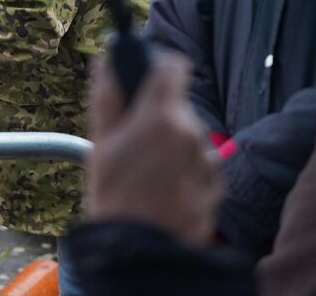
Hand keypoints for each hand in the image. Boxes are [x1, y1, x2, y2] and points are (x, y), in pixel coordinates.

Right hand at [86, 52, 221, 244]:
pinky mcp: (215, 187)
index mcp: (161, 116)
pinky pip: (199, 167)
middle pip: (178, 107)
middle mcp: (191, 133)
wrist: (139, 252)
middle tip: (132, 142)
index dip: (159, 66)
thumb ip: (107, 96)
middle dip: (157, 116)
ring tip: (145, 174)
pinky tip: (162, 190)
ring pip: (188, 138)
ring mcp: (206, 162)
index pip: (173, 67)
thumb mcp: (100, 143)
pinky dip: (184, 172)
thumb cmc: (113, 196)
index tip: (147, 75)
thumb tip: (106, 62)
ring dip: (171, 146)